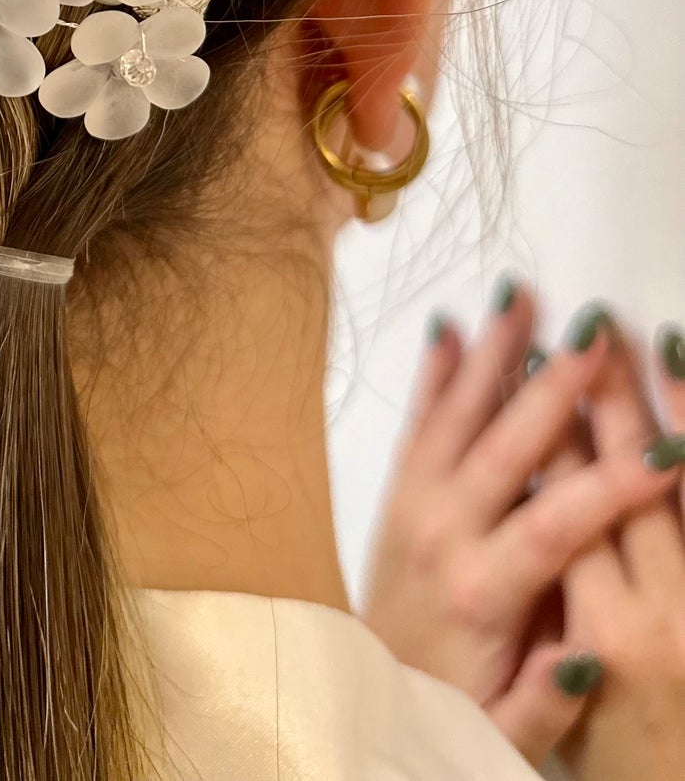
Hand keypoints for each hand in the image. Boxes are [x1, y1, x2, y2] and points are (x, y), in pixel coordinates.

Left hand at [364, 284, 683, 767]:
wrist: (371, 692)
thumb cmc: (458, 705)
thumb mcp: (506, 729)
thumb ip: (545, 699)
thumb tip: (583, 659)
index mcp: (480, 588)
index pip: (555, 526)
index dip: (610, 489)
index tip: (663, 452)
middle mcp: (442, 531)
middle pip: (507, 447)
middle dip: (556, 388)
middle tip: (596, 333)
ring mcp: (415, 502)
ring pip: (459, 415)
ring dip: (493, 354)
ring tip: (524, 297)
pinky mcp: (397, 489)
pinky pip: (417, 420)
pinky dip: (434, 373)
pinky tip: (451, 327)